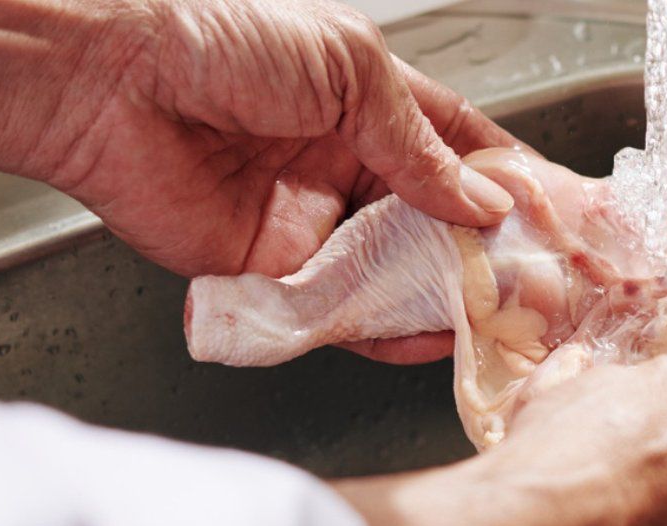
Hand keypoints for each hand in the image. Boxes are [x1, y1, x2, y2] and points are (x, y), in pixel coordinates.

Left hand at [0, 0, 520, 362]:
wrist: (112, 88)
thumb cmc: (221, 46)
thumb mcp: (349, 72)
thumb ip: (419, 145)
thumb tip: (480, 202)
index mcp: (371, 106)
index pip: (460, 149)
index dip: (508, 181)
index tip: (553, 213)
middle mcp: (348, 167)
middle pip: (435, 221)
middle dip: (485, 252)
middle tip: (536, 282)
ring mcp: (315, 223)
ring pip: (396, 275)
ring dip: (444, 298)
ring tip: (494, 316)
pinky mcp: (277, 274)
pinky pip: (341, 314)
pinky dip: (385, 333)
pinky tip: (425, 338)